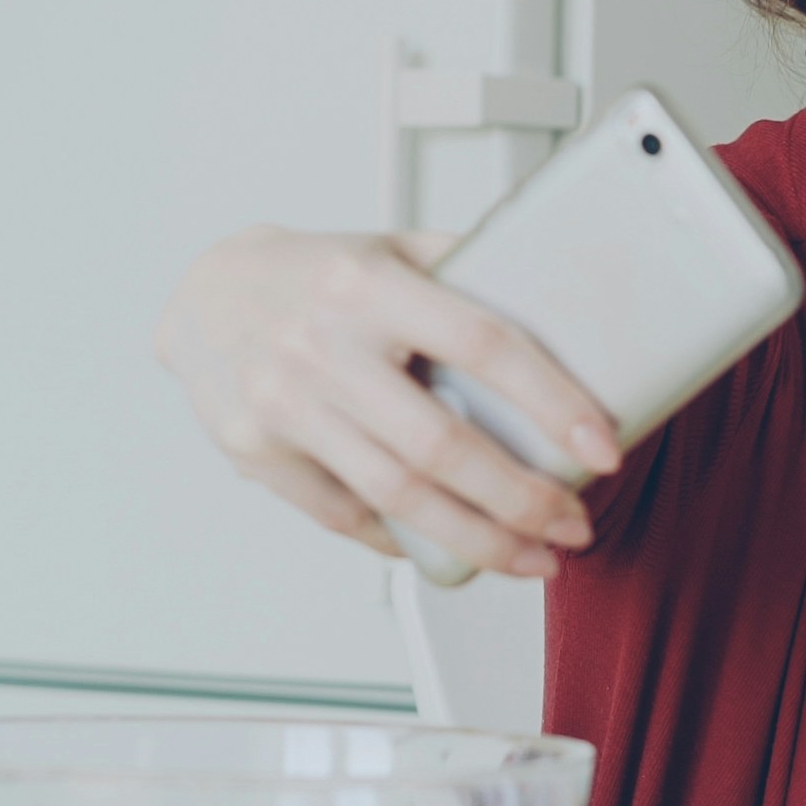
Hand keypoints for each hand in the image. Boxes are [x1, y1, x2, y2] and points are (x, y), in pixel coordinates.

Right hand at [153, 225, 620, 578]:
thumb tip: (573, 293)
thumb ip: (472, 266)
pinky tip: (454, 551)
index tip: (601, 447)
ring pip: (396, 496)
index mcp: (369, 285)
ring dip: (478, 540)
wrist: (205, 295)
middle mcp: (322, 346)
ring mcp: (284, 405)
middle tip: (575, 525)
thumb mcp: (392, 246)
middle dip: (521, 499)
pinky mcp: (258, 452)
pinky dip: (404, 541)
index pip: (481, 344)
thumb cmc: (315, 274)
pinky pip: (345, 515)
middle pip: (440, 444)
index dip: (551, 401)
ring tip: (535, 558)